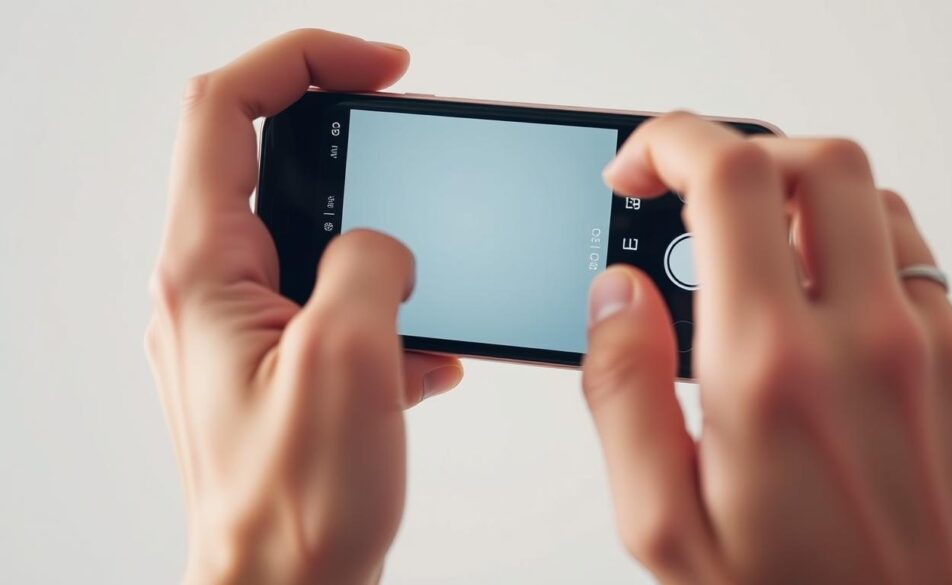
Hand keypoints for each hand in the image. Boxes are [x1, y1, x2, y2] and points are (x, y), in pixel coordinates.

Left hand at [146, 30, 462, 584]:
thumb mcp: (349, 361)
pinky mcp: (277, 364)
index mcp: (203, 272)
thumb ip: (371, 264)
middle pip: (272, 166)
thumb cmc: (292, 508)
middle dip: (358, 164)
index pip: (225, 109)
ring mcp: (243, 328)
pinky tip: (420, 360)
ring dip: (383, 255)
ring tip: (423, 299)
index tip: (379, 69)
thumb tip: (386, 244)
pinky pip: (333, 303)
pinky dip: (386, 315)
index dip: (302, 61)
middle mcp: (209, 292)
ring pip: (315, 241)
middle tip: (414, 169)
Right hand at [582, 113, 951, 583]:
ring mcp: (934, 348)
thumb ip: (623, 392)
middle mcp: (869, 342)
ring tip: (745, 254)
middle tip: (687, 197)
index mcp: (773, 371)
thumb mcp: (663, 525)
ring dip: (797, 199)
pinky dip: (849, 250)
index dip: (668, 143)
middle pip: (817, 159)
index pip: (730, 179)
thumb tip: (615, 298)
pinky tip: (809, 307)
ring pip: (871, 199)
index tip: (635, 171)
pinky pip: (910, 260)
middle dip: (737, 152)